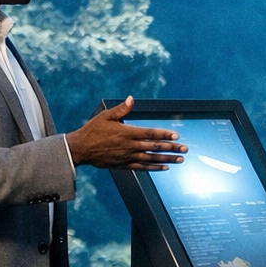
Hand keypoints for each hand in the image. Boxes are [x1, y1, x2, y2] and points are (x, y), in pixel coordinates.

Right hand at [66, 96, 186, 170]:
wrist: (80, 149)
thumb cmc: (92, 131)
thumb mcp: (106, 116)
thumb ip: (121, 109)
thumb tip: (131, 99)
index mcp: (127, 132)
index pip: (150, 133)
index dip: (164, 134)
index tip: (176, 135)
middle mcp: (130, 146)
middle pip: (154, 147)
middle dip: (171, 147)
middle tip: (185, 149)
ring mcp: (128, 156)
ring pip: (151, 158)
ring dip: (167, 159)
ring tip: (179, 159)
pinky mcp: (124, 165)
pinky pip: (142, 167)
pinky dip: (154, 168)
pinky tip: (164, 167)